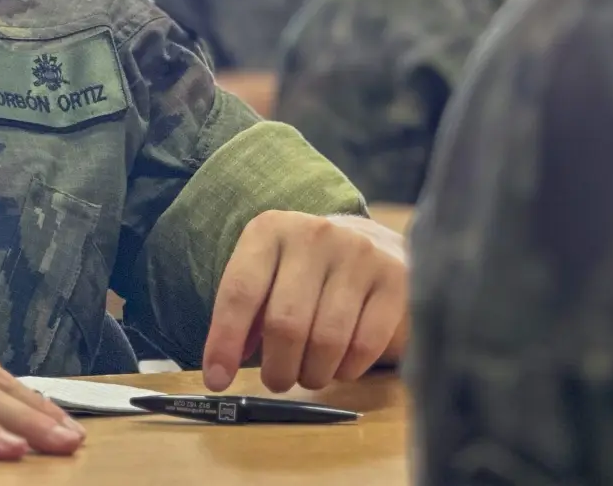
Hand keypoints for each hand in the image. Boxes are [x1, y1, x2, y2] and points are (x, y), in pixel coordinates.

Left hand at [201, 212, 407, 392]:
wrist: (372, 243)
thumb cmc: (306, 272)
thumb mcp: (267, 277)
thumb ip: (245, 317)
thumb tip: (221, 369)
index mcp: (270, 230)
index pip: (240, 291)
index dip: (224, 342)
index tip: (217, 380)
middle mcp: (314, 234)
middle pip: (285, 323)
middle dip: (278, 368)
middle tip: (278, 381)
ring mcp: (358, 253)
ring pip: (326, 339)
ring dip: (313, 374)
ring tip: (309, 375)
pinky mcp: (394, 278)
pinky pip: (364, 344)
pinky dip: (347, 369)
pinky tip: (341, 366)